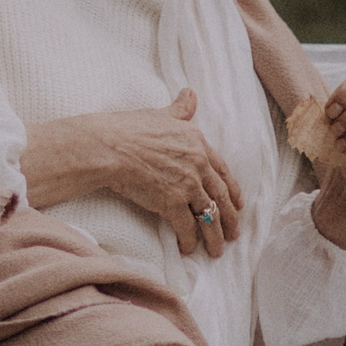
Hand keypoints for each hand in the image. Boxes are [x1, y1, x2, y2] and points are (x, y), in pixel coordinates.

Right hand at [23, 90, 244, 256]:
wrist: (108, 147)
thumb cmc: (128, 129)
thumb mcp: (160, 114)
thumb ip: (179, 109)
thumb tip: (190, 94)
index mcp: (197, 142)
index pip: (222, 170)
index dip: (232, 189)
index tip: (237, 203)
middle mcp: (198, 164)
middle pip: (221, 196)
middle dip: (229, 218)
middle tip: (233, 234)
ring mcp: (187, 185)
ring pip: (209, 216)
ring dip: (214, 237)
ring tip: (216, 251)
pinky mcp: (172, 203)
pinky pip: (187, 227)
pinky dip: (189, 241)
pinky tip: (187, 250)